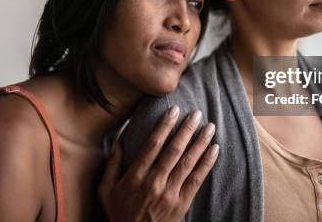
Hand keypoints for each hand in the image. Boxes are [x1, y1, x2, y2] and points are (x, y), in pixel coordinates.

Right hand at [98, 106, 218, 221]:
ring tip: (210, 127)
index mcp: (135, 176)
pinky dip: (207, 163)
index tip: (173, 110)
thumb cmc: (119, 214)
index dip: (164, 125)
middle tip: (197, 113)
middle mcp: (154, 183)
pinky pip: (197, 180)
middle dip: (186, 129)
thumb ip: (111, 165)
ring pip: (188, 163)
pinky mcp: (182, 204)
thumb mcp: (106, 191)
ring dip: (200, 143)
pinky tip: (214, 149)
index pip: (152, 145)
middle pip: (174, 150)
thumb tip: (117, 140)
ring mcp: (169, 194)